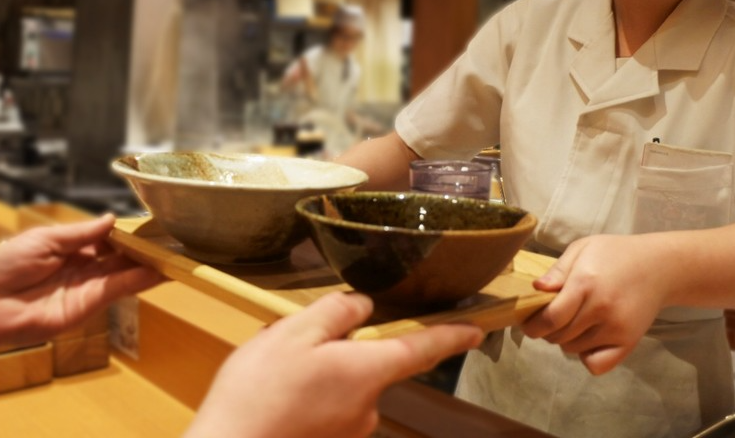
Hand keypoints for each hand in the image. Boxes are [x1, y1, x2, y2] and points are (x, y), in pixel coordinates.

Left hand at [0, 214, 161, 350]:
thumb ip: (82, 233)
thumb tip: (112, 219)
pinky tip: (160, 271)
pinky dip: (140, 281)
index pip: (106, 238)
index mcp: (70, 248)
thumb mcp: (45, 239)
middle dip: (144, 249)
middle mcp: (82, 268)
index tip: (149, 225)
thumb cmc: (4, 266)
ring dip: (149, 265)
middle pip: (120, 257)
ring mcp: (87, 288)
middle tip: (171, 240)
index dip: (126, 233)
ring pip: (125, 273)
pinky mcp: (88, 306)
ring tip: (176, 255)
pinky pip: (118, 290)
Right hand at [186, 291, 483, 437]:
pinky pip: (328, 406)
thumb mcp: (294, 332)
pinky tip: (276, 395)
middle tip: (296, 343)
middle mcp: (368, 407)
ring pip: (345, 385)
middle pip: (370, 363)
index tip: (476, 330)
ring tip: (275, 372)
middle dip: (343, 348)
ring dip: (321, 372)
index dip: (451, 336)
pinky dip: (310, 395)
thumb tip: (363, 308)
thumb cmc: (259, 393)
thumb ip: (336, 313)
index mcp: (367, 372)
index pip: (422, 348)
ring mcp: (348, 431)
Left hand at [523, 234, 670, 374]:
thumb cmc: (615, 254)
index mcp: (585, 283)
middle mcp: (600, 309)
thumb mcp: (583, 249)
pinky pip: (597, 365)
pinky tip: (587, 339)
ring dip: (565, 340)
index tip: (526, 324)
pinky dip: (586, 357)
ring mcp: (616, 329)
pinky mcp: (629, 343)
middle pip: (559, 336)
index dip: (532, 325)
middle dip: (546, 331)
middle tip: (551, 318)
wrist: (659, 267)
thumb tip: (536, 289)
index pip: (551, 318)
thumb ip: (558, 270)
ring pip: (573, 349)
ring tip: (572, 322)